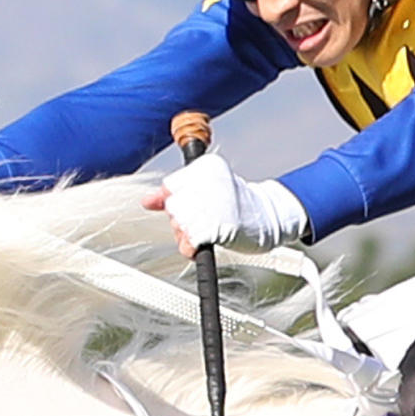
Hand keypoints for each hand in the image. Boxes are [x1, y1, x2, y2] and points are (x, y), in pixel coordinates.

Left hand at [143, 154, 307, 256]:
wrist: (268, 219)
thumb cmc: (236, 205)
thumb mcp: (205, 189)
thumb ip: (174, 193)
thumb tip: (147, 201)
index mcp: (207, 167)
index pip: (170, 186)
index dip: (178, 202)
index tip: (192, 206)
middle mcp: (209, 182)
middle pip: (172, 207)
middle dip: (181, 220)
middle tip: (202, 221)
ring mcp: (213, 205)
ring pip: (178, 225)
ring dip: (187, 235)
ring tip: (206, 231)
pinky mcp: (216, 227)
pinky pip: (188, 242)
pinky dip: (191, 248)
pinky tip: (202, 243)